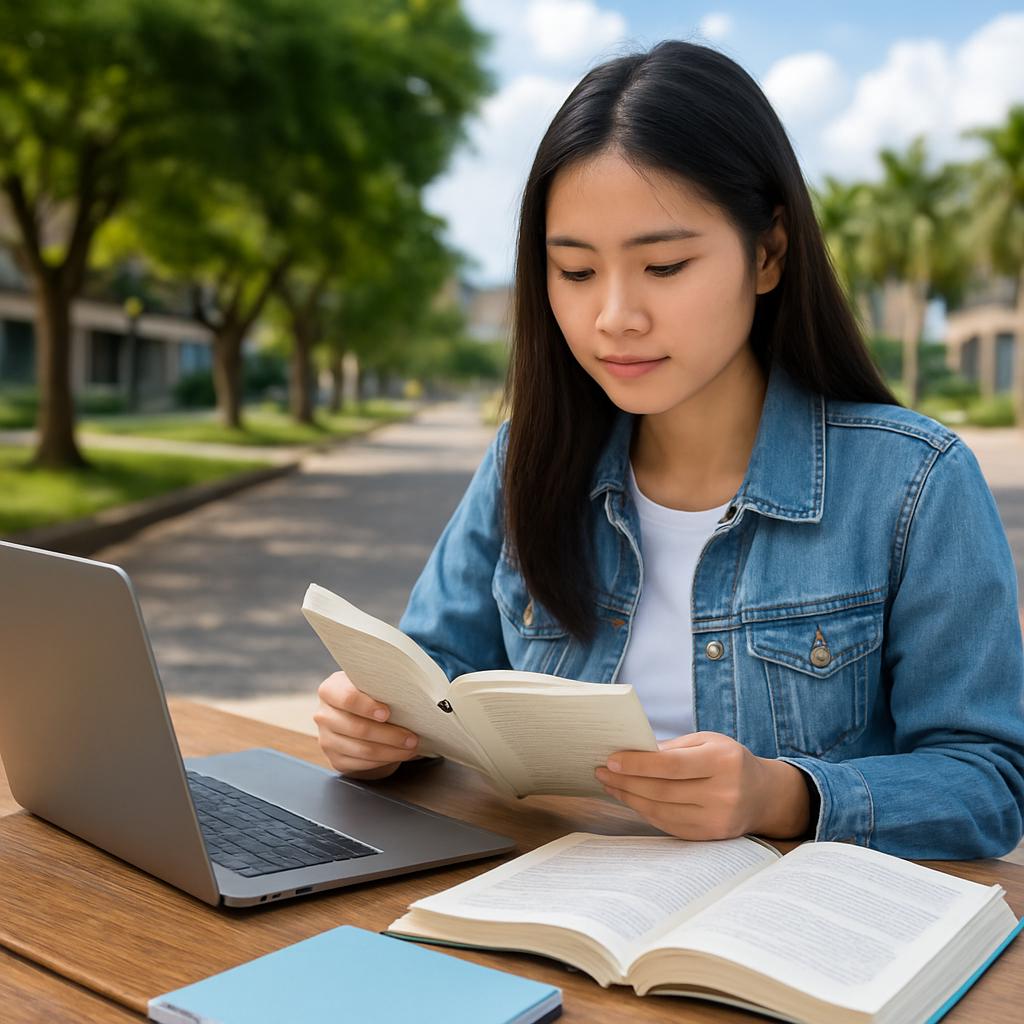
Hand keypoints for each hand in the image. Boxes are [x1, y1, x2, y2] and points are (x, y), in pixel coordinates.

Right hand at [314, 670, 420, 779]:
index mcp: (330, 690)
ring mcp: (327, 740)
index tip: (387, 713)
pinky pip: (362, 764)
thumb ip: (381, 686)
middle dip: (390, 735)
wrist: (354, 714)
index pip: (347, 698)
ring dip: (391, 751)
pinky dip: (384, 760)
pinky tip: (398, 754)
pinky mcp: (335, 759)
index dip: (368, 707)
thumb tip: (411, 696)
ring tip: (411, 748)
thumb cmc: (367, 695)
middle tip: (412, 737)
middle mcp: (323, 715)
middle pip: (358, 729)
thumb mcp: (369, 684)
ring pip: (362, 750)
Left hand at [594, 732, 810, 840]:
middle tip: (601, 771)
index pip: (671, 766)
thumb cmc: (728, 760)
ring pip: (661, 810)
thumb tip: (631, 752)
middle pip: (662, 791)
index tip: (611, 760)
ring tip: (610, 784)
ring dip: (630, 798)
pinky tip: (630, 799)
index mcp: (723, 761)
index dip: (637, 764)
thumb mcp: (708, 741)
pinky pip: (668, 825)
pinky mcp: (710, 837)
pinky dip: (645, 811)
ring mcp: (717, 819)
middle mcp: (723, 793)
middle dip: (626, 781)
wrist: (763, 795)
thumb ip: (673, 748)